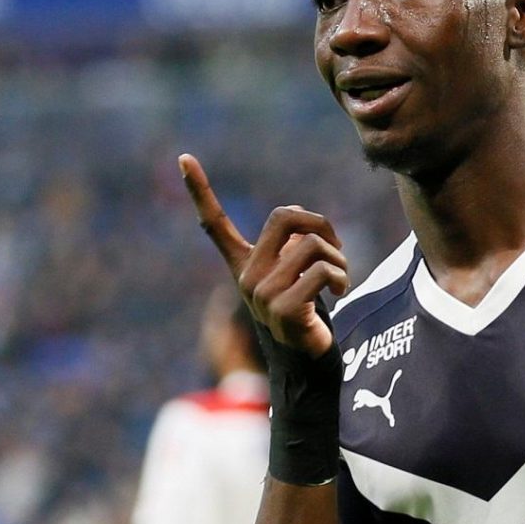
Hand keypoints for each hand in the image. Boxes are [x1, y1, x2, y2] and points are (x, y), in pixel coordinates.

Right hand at [178, 153, 348, 355]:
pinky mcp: (283, 310)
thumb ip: (292, 247)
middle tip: (335, 249)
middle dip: (321, 224)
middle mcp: (246, 277)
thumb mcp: (295, 273)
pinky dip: (340, 277)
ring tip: (339, 280)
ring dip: (339, 259)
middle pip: (286, 216)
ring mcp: (261, 294)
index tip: (183, 158)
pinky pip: (321, 272)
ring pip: (311, 245)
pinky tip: (339, 294)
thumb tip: (300, 225)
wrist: (308, 365)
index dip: (200, 191)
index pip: (215, 225)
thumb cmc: (307, 315)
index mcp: (244, 265)